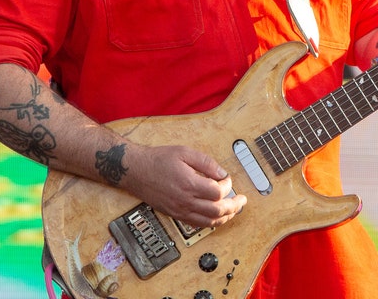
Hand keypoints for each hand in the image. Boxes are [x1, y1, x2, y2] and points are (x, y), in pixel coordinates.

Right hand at [125, 144, 247, 227]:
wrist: (135, 171)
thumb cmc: (158, 160)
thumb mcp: (185, 152)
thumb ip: (207, 163)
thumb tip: (222, 174)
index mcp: (189, 184)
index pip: (218, 193)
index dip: (228, 186)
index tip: (227, 179)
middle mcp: (185, 201)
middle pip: (217, 211)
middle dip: (234, 206)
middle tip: (242, 200)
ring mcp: (179, 210)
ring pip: (208, 222)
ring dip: (225, 217)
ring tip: (234, 210)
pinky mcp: (174, 214)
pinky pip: (197, 224)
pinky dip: (210, 222)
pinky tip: (216, 216)